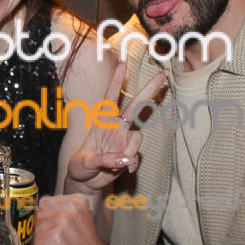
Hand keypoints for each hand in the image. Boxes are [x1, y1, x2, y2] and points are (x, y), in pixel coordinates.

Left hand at [34, 194, 109, 244]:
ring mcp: (61, 221)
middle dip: (42, 232)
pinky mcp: (53, 237)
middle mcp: (69, 208)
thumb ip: (61, 213)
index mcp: (76, 201)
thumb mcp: (79, 222)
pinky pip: (33, 242)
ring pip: (34, 229)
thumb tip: (34, 212)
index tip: (55, 231)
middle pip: (38, 216)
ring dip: (40, 242)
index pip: (44, 203)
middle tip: (58, 244)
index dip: (45, 220)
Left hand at [67, 63, 166, 190]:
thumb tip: (125, 159)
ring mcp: (124, 139)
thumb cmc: (81, 167)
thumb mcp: (85, 163)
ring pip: (137, 137)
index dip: (117, 80)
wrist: (87, 181)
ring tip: (118, 163)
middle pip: (136, 105)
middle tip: (163, 75)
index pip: (110, 96)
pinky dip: (131, 163)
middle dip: (149, 90)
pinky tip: (124, 169)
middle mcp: (116, 127)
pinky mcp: (130, 152)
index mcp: (102, 121)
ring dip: (130, 149)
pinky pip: (137, 155)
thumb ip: (104, 159)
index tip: (124, 62)